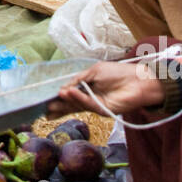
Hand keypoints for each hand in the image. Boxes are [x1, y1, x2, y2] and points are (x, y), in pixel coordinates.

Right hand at [49, 58, 163, 117]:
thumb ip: (78, 80)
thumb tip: (62, 89)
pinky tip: (68, 94)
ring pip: (76, 106)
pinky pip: (87, 104)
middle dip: (57, 105)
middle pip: (70, 103)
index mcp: (87, 86)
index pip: (69, 92)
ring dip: (64, 104)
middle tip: (43, 108)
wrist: (138, 81)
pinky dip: (77, 99)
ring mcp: (95, 104)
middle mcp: (89, 97)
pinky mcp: (102, 110)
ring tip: (51, 103)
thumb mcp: (94, 72)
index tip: (44, 98)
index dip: (58, 95)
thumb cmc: (118, 72)